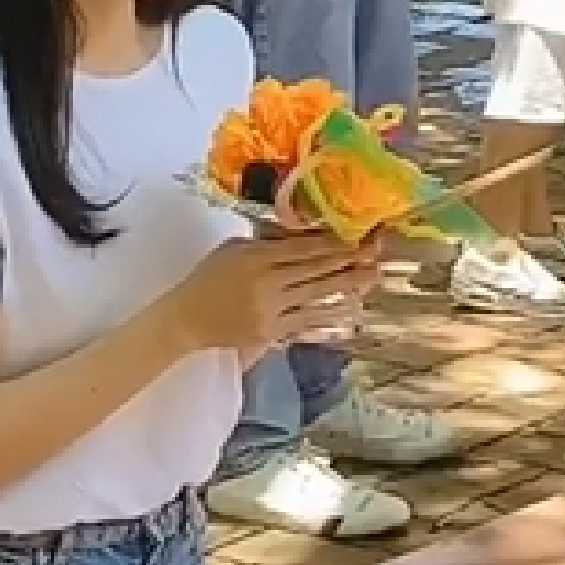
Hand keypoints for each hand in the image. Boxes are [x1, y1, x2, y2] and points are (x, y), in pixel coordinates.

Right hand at [170, 232, 382, 355]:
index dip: (333, 242)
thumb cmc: (210, 276)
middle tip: (376, 250)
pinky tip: (351, 307)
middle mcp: (266, 285)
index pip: (301, 248)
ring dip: (348, 286)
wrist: (188, 318)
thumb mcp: (234, 248)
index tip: (358, 234)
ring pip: (317, 296)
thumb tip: (305, 232)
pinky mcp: (273, 333)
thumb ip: (268, 241)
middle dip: (349, 260)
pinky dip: (331, 313)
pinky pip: (308, 321)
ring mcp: (271, 312)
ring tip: (373, 276)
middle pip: (315, 270)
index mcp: (255, 258)